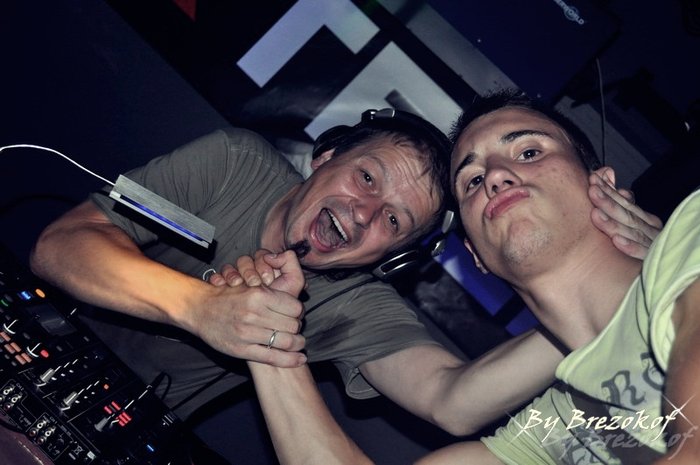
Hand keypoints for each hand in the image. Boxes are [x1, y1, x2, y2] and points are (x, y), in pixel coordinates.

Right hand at [204, 250, 305, 366]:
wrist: (199, 309)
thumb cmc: (227, 297)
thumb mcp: (250, 286)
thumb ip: (272, 292)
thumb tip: (295, 301)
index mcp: (258, 295)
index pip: (295, 307)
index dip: (299, 312)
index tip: (296, 315)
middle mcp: (254, 313)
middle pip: (293, 325)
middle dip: (297, 328)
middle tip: (295, 329)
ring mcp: (248, 333)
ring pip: (286, 342)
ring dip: (297, 344)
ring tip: (298, 343)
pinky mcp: (242, 350)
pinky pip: (273, 357)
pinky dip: (290, 360)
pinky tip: (299, 359)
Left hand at [588, 172, 662, 259]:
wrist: (667, 270)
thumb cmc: (644, 245)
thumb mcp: (632, 222)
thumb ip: (619, 199)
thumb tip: (606, 174)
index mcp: (644, 220)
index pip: (625, 202)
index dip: (609, 191)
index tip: (593, 180)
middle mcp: (649, 230)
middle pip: (627, 214)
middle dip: (609, 202)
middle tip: (592, 191)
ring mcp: (652, 245)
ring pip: (632, 232)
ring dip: (613, 223)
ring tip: (596, 214)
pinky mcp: (652, 262)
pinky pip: (641, 254)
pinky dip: (630, 247)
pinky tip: (617, 241)